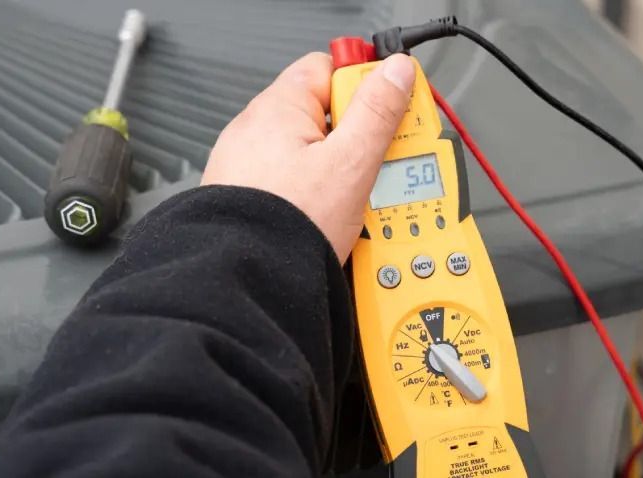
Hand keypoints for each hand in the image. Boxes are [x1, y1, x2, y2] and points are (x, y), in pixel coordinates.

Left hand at [201, 52, 414, 262]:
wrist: (247, 282)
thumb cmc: (286, 224)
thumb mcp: (350, 163)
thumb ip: (377, 111)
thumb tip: (395, 71)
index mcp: (279, 107)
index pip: (331, 68)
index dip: (367, 85)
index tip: (393, 108)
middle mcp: (256, 130)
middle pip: (326, 115)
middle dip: (361, 139)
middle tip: (383, 164)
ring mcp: (249, 166)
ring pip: (312, 155)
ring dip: (343, 173)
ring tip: (362, 202)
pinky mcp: (250, 198)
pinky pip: (294, 184)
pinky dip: (317, 197)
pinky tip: (333, 220)